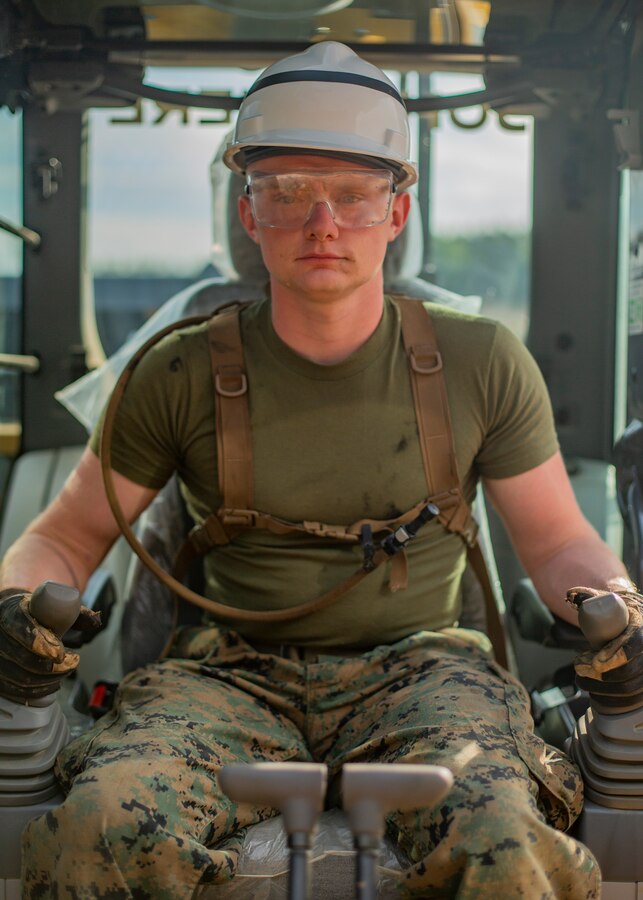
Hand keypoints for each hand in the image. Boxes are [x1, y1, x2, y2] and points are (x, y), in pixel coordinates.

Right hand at [0, 587, 100, 701]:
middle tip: (70, 664)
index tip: (60, 653)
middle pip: (22, 658)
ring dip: (46, 680)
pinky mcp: (0, 673)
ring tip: (65, 672)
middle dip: (50, 667)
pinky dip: (35, 690)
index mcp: (11, 612)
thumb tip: (95, 621)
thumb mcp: (54, 604)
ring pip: (19, 676)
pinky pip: (13, 689)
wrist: (13, 616)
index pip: (21, 629)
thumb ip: (75, 613)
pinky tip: (51, 686)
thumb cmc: (37, 611)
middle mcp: (0, 635)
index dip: (41, 643)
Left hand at [567, 585, 642, 707]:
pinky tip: (594, 692)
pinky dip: (610, 698)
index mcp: (642, 627)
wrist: (632, 621)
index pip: (636, 644)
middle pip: (631, 672)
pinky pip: (631, 698)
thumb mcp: (606, 600)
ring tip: (581, 679)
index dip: (616, 654)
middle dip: (602, 676)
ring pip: (629, 688)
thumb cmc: (618, 612)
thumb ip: (588, 596)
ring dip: (602, 688)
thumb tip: (571, 595)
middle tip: (579, 670)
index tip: (594, 661)